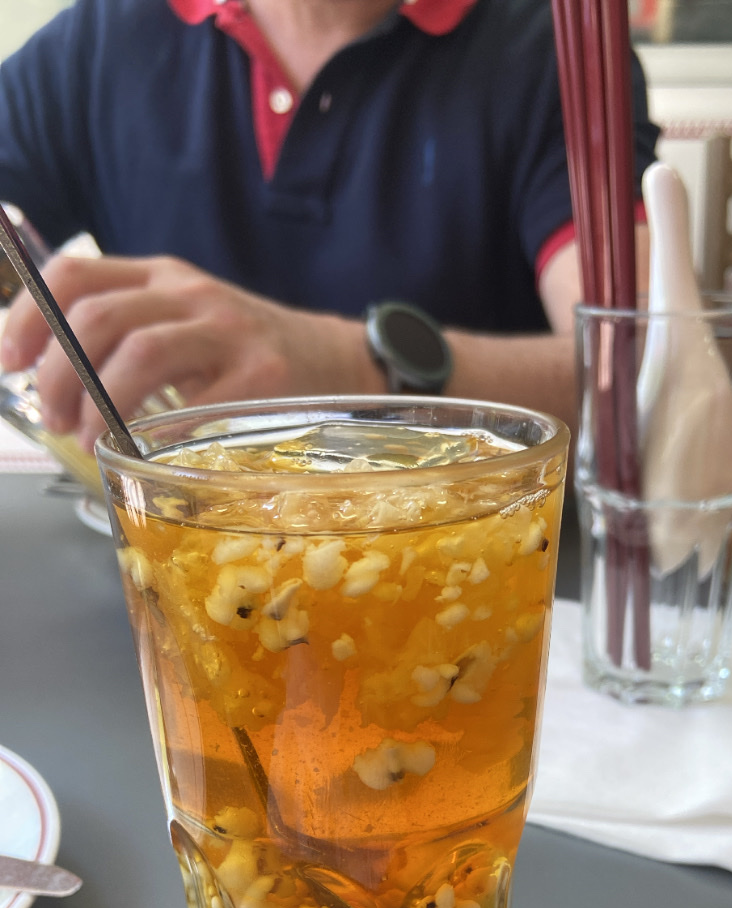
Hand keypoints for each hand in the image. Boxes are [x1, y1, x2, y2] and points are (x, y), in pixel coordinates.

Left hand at [0, 253, 381, 449]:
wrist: (341, 364)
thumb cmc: (251, 359)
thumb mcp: (186, 326)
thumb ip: (129, 337)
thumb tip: (55, 380)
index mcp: (161, 278)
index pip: (75, 275)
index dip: (29, 316)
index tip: (10, 361)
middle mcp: (190, 294)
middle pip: (96, 317)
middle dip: (59, 375)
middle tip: (54, 419)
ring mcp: (227, 331)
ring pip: (138, 353)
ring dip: (98, 404)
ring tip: (88, 440)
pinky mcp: (261, 375)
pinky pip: (193, 403)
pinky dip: (156, 433)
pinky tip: (146, 451)